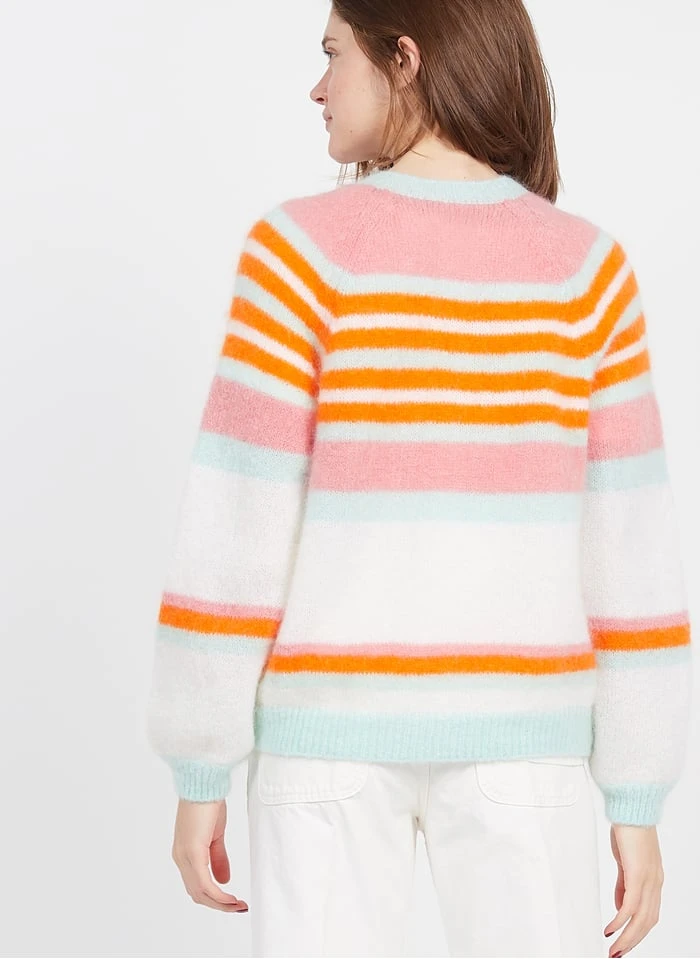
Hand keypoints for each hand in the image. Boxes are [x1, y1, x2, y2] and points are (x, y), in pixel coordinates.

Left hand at [171, 798, 248, 912]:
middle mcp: (181, 859)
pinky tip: (230, 898)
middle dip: (219, 905)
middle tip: (239, 908)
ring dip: (220, 903)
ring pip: (200, 892)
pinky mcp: (193, 852)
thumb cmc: (207, 804)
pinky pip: (204, 883)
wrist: (203, 784)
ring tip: (238, 906)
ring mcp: (185, 857)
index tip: (233, 903)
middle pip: (197, 894)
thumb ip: (218, 858)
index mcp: (185, 855)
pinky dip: (218, 895)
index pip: (197, 886)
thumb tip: (224, 880)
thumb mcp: (215, 835)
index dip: (215, 898)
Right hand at [604, 823, 662, 956]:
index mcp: (654, 880)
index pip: (649, 914)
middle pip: (647, 923)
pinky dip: (620, 921)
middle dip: (631, 942)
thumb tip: (620, 906)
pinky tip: (610, 928)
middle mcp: (655, 883)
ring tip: (613, 949)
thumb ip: (624, 884)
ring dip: (627, 937)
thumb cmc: (629, 829)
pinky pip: (630, 905)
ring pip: (641, 919)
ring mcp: (649, 880)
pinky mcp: (638, 874)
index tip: (623, 943)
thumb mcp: (625, 860)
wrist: (633, 807)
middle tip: (616, 954)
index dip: (637, 932)